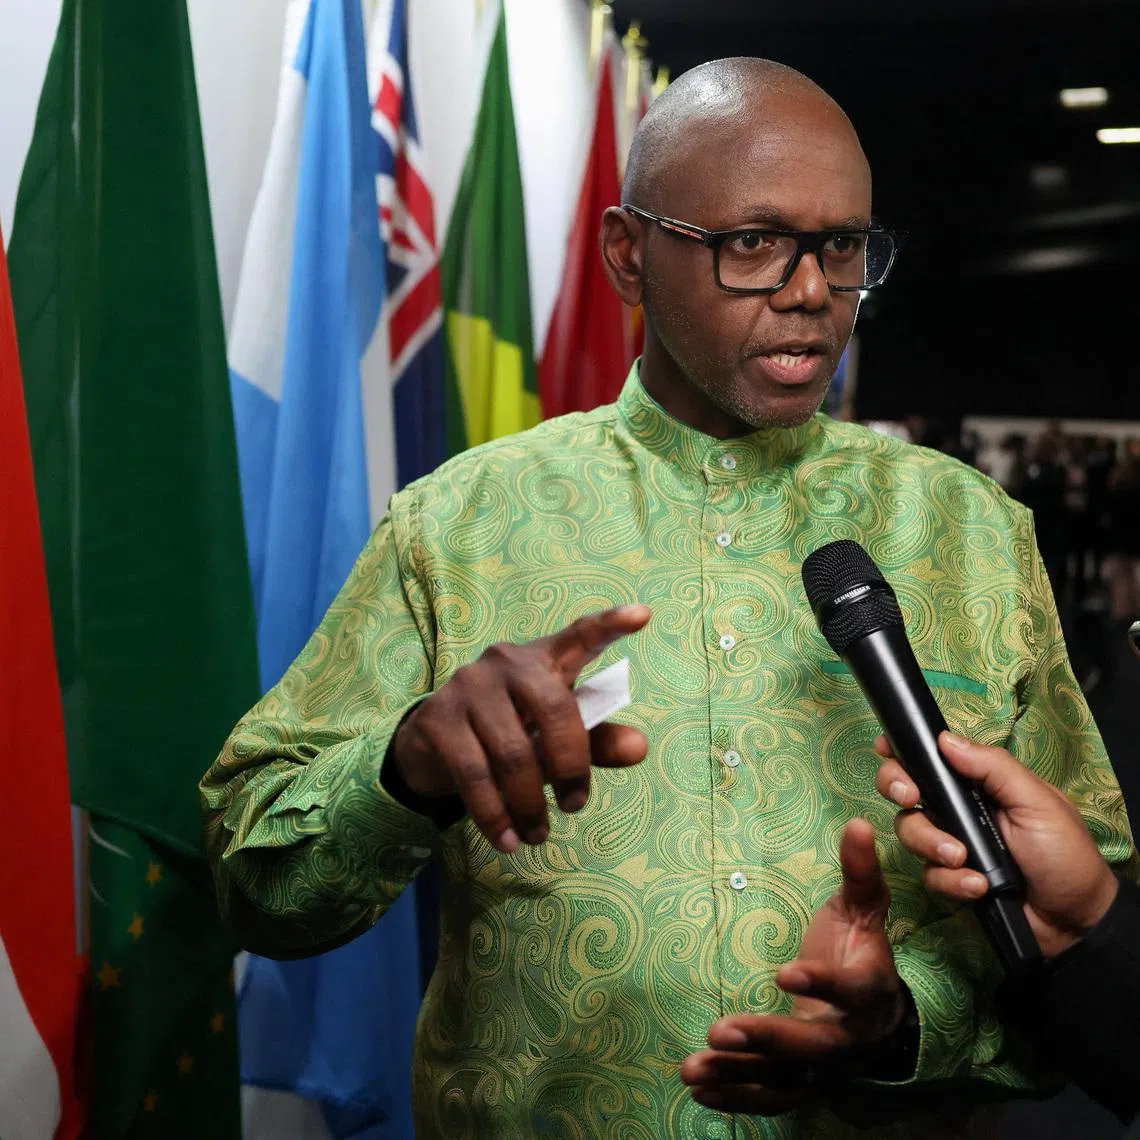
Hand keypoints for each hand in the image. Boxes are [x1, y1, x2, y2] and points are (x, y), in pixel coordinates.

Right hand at [391, 605, 650, 852]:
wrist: (432, 744)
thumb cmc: (511, 732)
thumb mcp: (556, 737)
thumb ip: (598, 741)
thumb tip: (639, 748)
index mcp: (545, 658)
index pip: (581, 635)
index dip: (611, 625)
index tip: (643, 615)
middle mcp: (507, 661)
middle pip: (556, 710)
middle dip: (572, 767)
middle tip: (575, 805)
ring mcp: (469, 686)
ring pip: (514, 753)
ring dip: (531, 804)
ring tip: (538, 835)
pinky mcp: (438, 718)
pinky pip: (475, 775)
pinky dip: (495, 815)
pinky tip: (508, 840)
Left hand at [681, 820, 906, 1114]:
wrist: (880, 1015)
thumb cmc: (861, 951)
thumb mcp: (863, 910)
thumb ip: (859, 872)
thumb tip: (859, 823)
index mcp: (869, 989)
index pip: (850, 989)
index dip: (821, 982)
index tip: (784, 970)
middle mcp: (850, 1038)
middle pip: (813, 1047)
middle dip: (767, 1039)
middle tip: (720, 1030)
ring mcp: (827, 1069)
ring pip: (785, 1080)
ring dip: (738, 1075)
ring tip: (692, 1068)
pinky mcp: (804, 1086)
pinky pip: (771, 1099)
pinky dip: (736, 1098)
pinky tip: (698, 1088)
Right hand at [876, 731, 1118, 957]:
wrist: (1076, 921)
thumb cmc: (1063, 853)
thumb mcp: (1037, 802)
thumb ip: (994, 768)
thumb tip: (943, 739)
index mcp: (977, 784)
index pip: (931, 759)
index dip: (902, 751)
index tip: (885, 750)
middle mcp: (958, 810)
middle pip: (904, 790)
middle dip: (898, 789)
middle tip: (912, 799)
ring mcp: (951, 845)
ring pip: (910, 832)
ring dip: (931, 843)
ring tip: (964, 859)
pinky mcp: (950, 880)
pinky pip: (928, 874)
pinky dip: (951, 881)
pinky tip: (979, 886)